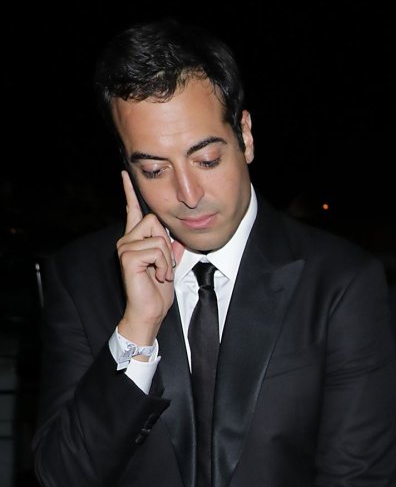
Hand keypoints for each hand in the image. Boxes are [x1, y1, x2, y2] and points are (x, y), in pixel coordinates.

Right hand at [115, 170, 182, 344]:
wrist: (149, 313)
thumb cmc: (156, 294)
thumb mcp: (169, 267)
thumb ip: (171, 250)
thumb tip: (178, 239)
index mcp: (135, 241)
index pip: (132, 211)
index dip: (130, 192)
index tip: (126, 173)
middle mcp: (126, 240)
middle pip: (155, 221)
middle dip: (168, 244)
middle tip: (164, 267)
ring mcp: (125, 247)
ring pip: (159, 237)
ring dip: (168, 259)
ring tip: (161, 275)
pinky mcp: (129, 256)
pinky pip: (157, 250)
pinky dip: (164, 265)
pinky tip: (158, 277)